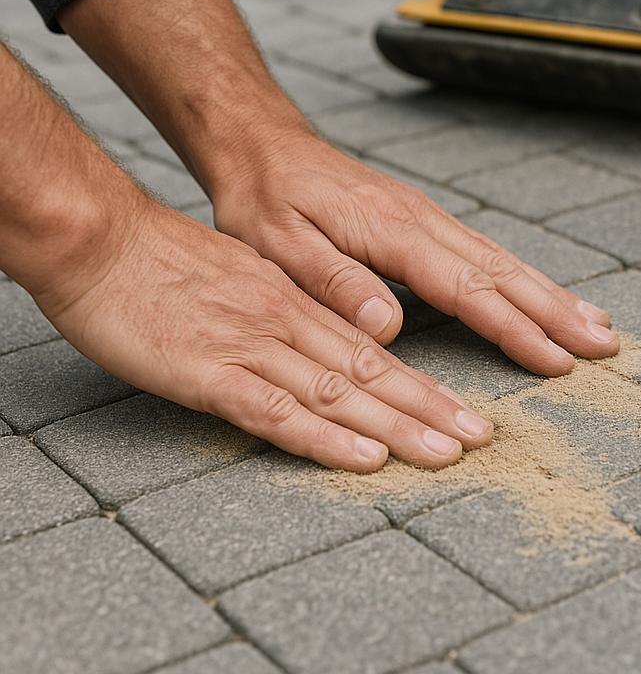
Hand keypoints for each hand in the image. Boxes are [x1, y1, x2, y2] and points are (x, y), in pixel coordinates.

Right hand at [38, 195, 495, 470]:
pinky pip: (276, 410)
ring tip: (446, 451)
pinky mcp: (210, 371)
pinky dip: (324, 436)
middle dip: (431, 407)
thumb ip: (288, 312)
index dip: (424, 385)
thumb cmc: (168, 264)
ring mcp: (252, 344)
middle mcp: (287, 321)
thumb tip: (331, 342)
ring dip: (397, 423)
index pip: (375, 348)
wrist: (103, 240)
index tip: (467, 413)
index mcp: (296, 301)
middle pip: (372, 370)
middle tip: (481, 438)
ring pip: (340, 389)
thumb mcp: (244, 278)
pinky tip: (363, 456)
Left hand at [210, 129, 616, 376]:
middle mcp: (421, 220)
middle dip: (556, 310)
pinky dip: (520, 276)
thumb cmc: (265, 198)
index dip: (513, 327)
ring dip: (550, 293)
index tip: (554, 359)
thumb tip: (386, 326)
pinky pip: (483, 250)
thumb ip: (334, 282)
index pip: (466, 287)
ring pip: (500, 259)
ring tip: (594, 322)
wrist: (263, 144)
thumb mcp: (277, 244)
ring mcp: (426, 217)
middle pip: (502, 271)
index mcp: (392, 230)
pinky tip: (539, 293)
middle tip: (604, 344)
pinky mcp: (421, 219)